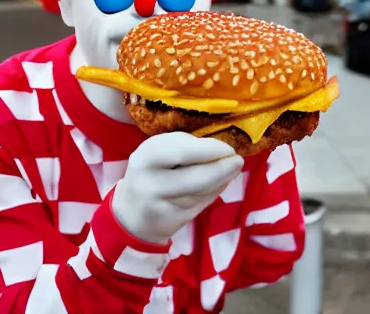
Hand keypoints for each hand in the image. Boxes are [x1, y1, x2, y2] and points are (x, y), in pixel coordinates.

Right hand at [112, 132, 243, 244]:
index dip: (209, 149)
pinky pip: (200, 204)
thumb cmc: (151, 173)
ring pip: (201, 192)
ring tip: (232, 169)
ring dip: (222, 180)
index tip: (228, 147)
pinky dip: (214, 192)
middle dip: (222, 168)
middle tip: (239, 160)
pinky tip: (221, 183)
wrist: (130, 214)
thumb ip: (185, 148)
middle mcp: (150, 182)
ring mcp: (160, 205)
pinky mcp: (171, 222)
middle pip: (196, 177)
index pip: (181, 151)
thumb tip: (221, 150)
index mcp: (146, 156)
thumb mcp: (158, 153)